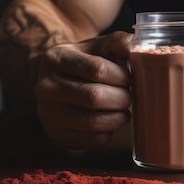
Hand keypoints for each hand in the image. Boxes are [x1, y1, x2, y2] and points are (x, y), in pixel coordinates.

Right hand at [35, 31, 131, 149]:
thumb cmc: (87, 61)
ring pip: (92, 122)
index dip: (122, 77)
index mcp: (55, 58)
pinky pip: (89, 141)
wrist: (58, 80)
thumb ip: (120, 42)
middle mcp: (45, 86)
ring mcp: (47, 112)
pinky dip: (107, 133)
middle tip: (130, 96)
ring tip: (124, 110)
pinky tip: (110, 121)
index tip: (130, 78)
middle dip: (122, 98)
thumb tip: (139, 47)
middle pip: (94, 97)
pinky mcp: (55, 133)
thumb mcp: (99, 45)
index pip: (97, 69)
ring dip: (118, 118)